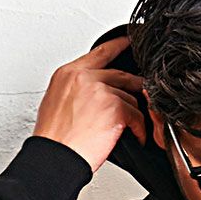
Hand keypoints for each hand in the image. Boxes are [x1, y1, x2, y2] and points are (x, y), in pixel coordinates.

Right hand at [33, 34, 146, 172]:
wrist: (56, 158)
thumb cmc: (56, 140)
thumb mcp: (56, 103)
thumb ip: (76, 90)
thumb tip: (90, 94)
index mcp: (68, 73)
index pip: (99, 52)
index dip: (118, 45)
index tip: (129, 40)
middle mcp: (84, 77)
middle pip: (121, 75)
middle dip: (135, 88)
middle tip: (144, 97)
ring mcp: (100, 90)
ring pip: (130, 98)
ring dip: (134, 116)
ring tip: (132, 130)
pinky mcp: (114, 108)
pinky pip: (137, 115)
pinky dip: (140, 129)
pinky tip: (137, 137)